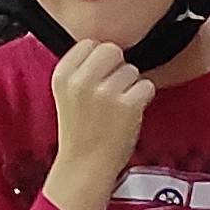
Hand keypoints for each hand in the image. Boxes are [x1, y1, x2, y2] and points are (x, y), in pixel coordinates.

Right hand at [44, 35, 153, 209]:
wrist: (85, 166)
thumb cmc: (81, 129)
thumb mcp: (67, 93)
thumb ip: (81, 69)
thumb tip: (107, 46)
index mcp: (62, 74)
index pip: (90, 43)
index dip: (100, 59)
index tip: (98, 78)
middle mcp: (81, 80)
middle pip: (113, 50)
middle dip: (118, 67)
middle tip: (113, 91)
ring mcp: (105, 92)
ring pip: (132, 69)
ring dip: (131, 85)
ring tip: (118, 107)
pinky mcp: (127, 104)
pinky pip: (147, 85)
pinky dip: (144, 98)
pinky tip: (130, 113)